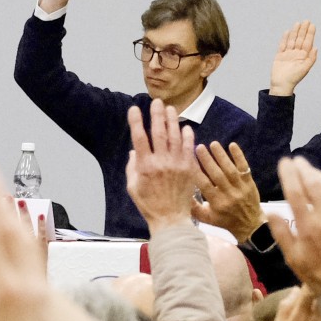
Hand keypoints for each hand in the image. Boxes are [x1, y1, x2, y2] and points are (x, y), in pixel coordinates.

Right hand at [123, 101, 199, 230]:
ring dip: (172, 120)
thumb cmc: (149, 205)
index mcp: (145, 166)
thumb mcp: (133, 187)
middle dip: (156, 114)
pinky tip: (185, 127)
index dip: (135, 121)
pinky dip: (187, 135)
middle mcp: (161, 162)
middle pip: (158, 132)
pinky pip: (189, 147)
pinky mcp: (189, 168)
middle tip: (157, 102)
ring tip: (171, 109)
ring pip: (175, 136)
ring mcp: (177, 164)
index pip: (139, 138)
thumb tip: (134, 151)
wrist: (170, 218)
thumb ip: (132, 167)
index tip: (134, 109)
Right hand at [189, 140, 264, 237]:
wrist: (249, 224)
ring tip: (213, 144)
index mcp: (217, 203)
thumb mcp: (206, 218)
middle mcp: (229, 194)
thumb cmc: (224, 221)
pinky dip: (239, 156)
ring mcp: (241, 188)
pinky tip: (232, 145)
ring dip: (221, 155)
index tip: (189, 161)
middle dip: (208, 160)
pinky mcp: (249, 182)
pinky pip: (244, 168)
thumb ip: (193, 207)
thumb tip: (180, 195)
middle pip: (217, 175)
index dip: (197, 172)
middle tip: (199, 147)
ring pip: (230, 169)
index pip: (205, 185)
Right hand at [268, 20, 317, 96]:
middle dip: (303, 30)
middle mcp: (296, 53)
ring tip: (298, 23)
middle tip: (306, 21)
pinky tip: (287, 32)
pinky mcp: (280, 56)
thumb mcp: (305, 69)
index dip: (310, 34)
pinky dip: (284, 39)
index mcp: (303, 56)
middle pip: (300, 39)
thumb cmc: (294, 78)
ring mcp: (288, 54)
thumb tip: (316, 47)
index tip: (312, 25)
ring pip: (292, 40)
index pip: (308, 42)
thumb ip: (311, 58)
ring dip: (295, 32)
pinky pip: (282, 45)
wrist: (281, 85)